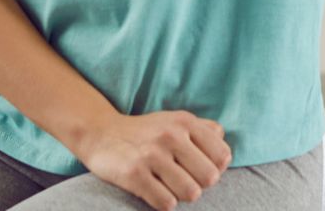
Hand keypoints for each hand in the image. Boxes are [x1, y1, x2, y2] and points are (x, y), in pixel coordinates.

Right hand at [73, 110, 231, 209]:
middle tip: (185, 180)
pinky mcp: (134, 174)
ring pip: (190, 193)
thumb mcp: (175, 121)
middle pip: (209, 177)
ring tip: (170, 187)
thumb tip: (223, 140)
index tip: (200, 169)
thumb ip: (203, 129)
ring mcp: (152, 155)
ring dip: (182, 195)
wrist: (101, 133)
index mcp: (185, 122)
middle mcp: (171, 135)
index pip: (222, 156)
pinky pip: (166, 203)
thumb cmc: (146, 132)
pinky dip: (164, 203)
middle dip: (199, 184)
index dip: (215, 168)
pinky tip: (157, 192)